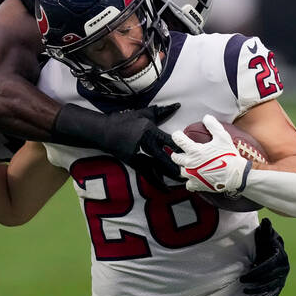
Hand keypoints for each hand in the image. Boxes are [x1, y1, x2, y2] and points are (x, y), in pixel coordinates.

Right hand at [52, 103, 181, 178]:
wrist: (104, 131)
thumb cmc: (125, 120)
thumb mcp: (144, 113)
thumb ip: (161, 112)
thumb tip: (177, 105)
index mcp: (148, 130)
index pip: (167, 140)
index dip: (179, 147)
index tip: (191, 152)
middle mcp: (144, 144)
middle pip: (163, 157)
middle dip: (176, 166)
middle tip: (189, 173)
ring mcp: (138, 155)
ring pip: (157, 169)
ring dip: (168, 177)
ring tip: (181, 183)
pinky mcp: (134, 163)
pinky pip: (148, 175)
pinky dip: (157, 182)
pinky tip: (166, 189)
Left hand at [170, 115, 251, 195]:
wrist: (235, 175)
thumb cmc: (229, 156)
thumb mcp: (223, 137)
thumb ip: (213, 126)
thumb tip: (206, 118)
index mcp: (194, 151)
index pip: (179, 140)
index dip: (176, 135)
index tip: (177, 134)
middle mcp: (190, 164)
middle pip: (175, 157)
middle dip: (177, 153)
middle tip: (181, 152)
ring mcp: (192, 176)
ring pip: (181, 171)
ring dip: (184, 167)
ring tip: (189, 165)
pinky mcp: (197, 185)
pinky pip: (188, 184)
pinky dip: (190, 181)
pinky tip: (194, 178)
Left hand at [238, 218, 288, 295]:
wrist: (273, 252)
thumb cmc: (267, 244)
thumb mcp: (266, 236)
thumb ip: (266, 229)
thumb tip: (266, 219)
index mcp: (280, 257)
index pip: (268, 267)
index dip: (256, 272)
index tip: (244, 276)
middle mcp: (284, 268)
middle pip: (269, 278)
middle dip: (255, 282)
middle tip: (242, 283)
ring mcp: (283, 278)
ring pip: (271, 287)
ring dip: (258, 291)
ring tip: (245, 291)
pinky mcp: (280, 285)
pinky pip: (275, 293)